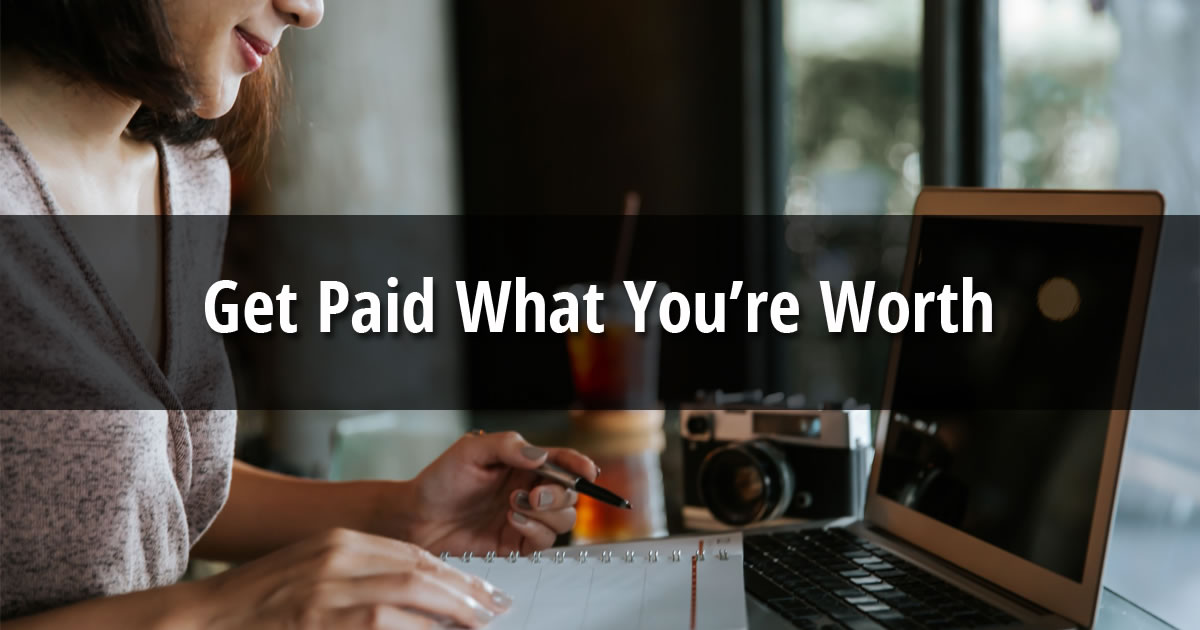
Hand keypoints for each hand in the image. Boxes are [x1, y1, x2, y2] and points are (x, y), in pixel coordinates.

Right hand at [188, 528, 510, 628]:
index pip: (412, 553)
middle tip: (496, 608)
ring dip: (451, 611)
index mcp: (337, 541)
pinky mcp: (318, 618)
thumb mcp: (310, 574)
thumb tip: (413, 596)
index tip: (482, 589)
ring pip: (408, 594)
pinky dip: (416, 628)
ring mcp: (326, 589)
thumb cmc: (257, 604)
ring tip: (480, 623)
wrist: (200, 619)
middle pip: (419, 569)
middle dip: (465, 590)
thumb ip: (357, 577)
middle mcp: (336, 557)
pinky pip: (382, 621)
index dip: (453, 573)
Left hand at [391, 431, 597, 554]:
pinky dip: (535, 531)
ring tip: (513, 507)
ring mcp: (526, 517)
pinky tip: (512, 520)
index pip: (562, 462)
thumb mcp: (470, 451)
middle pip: (570, 494)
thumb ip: (507, 446)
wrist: (418, 517)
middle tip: (534, 496)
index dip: (579, 465)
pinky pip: (544, 542)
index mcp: (524, 464)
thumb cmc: (441, 480)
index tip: (587, 471)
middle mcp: (530, 490)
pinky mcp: (517, 543)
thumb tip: (541, 455)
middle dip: (560, 495)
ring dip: (546, 514)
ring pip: (563, 519)